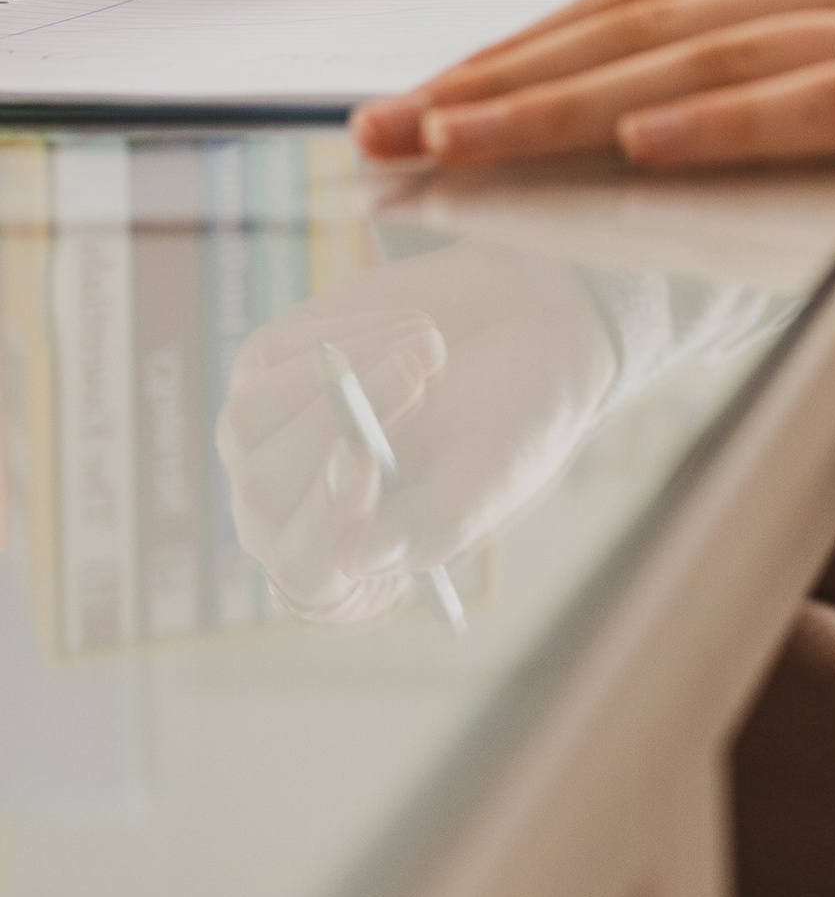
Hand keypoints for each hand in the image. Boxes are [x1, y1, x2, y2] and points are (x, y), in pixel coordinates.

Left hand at [215, 245, 619, 621]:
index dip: (325, 518)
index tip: (363, 453)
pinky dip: (347, 333)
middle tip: (415, 371)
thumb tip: (359, 558)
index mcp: (349, 569)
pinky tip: (408, 327)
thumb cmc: (512, 424)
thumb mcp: (494, 479)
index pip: (302, 568)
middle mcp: (288, 516)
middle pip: (264, 489)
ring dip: (343, 375)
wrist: (521, 336)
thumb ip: (433, 524)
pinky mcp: (265, 372)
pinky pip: (272, 356)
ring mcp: (265, 443)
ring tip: (430, 345)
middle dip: (337, 422)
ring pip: (251, 419)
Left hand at [351, 0, 834, 235]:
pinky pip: (817, 99)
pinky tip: (642, 141)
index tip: (428, 98)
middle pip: (642, 21)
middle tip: (388, 132)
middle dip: (500, 80)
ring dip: (565, 105)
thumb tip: (701, 119)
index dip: (522, 47)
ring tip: (463, 147)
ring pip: (698, 58)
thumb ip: (820, 73)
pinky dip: (721, 119)